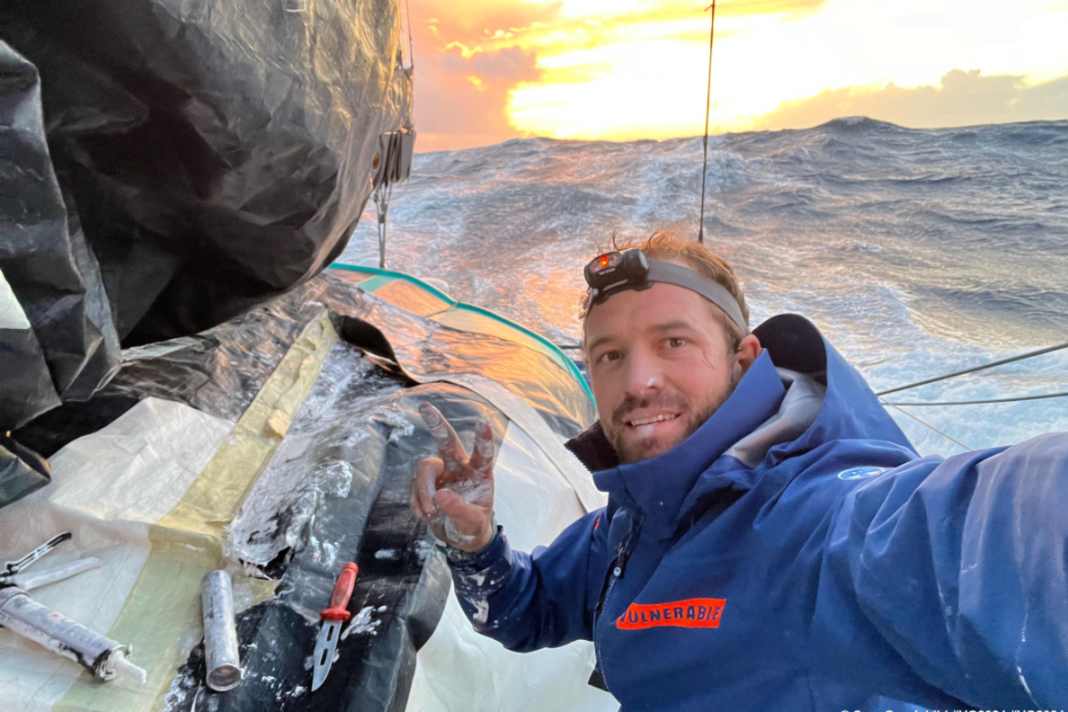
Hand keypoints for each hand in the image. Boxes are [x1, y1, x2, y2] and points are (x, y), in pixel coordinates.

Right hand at [410, 403, 496, 551]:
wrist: (459, 536)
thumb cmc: (473, 525)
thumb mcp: (473, 523)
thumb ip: (460, 510)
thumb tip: (440, 496)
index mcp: (479, 472)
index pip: (483, 453)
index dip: (482, 438)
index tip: (483, 420)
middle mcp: (459, 465)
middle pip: (447, 441)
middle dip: (436, 424)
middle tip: (425, 407)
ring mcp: (440, 472)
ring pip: (424, 468)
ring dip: (424, 491)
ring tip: (432, 513)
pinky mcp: (424, 482)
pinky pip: (413, 486)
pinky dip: (418, 503)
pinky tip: (428, 516)